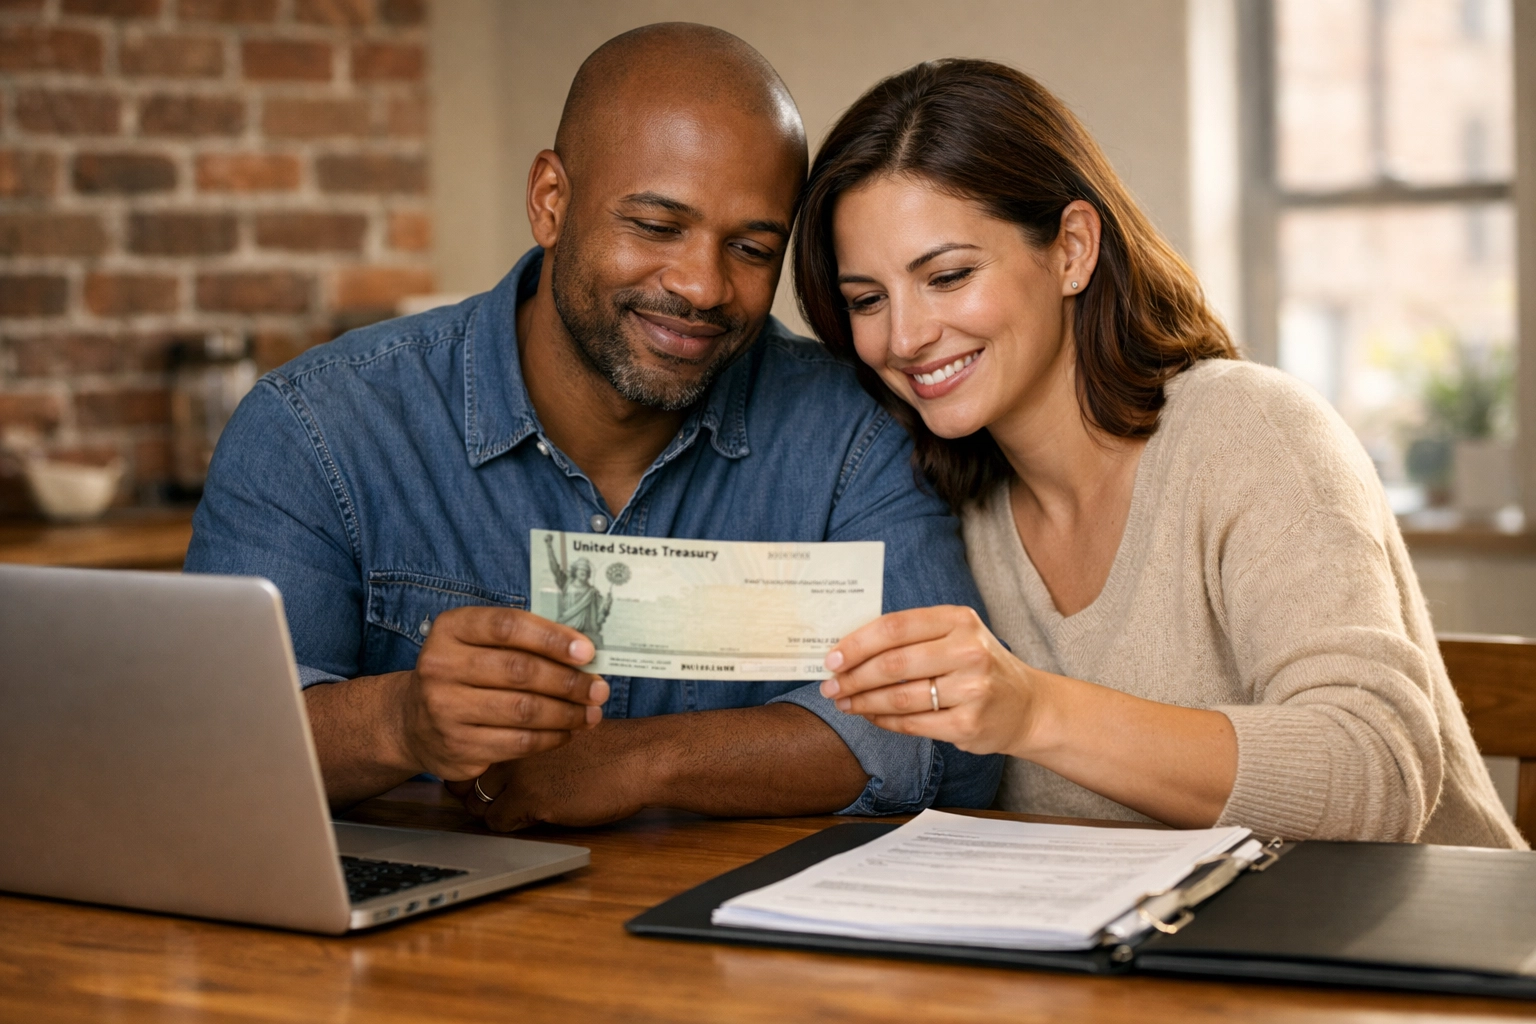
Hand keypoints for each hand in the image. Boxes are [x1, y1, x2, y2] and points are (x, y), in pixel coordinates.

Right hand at [396, 606, 609, 781]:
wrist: (413, 721)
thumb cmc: (464, 673)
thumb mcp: (478, 644)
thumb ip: (522, 640)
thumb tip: (584, 652)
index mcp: (451, 629)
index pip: (507, 626)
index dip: (552, 638)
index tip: (587, 651)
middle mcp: (441, 667)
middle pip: (520, 671)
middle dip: (569, 681)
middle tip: (599, 688)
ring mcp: (445, 710)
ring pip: (523, 711)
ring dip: (567, 713)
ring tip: (592, 712)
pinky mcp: (457, 747)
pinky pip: (517, 744)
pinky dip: (551, 738)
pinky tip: (568, 731)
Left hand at [447, 722, 647, 831]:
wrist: (640, 758)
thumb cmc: (608, 742)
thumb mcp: (560, 722)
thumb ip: (526, 731)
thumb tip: (497, 750)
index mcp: (516, 716)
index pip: (469, 742)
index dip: (473, 763)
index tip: (482, 774)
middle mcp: (508, 738)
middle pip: (464, 776)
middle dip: (474, 790)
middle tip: (493, 796)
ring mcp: (516, 769)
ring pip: (475, 802)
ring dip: (492, 809)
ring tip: (517, 806)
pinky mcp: (529, 798)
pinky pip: (498, 821)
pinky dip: (512, 823)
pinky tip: (536, 813)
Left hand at [820, 605, 1040, 755]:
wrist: (1027, 705)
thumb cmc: (977, 666)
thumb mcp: (955, 636)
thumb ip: (912, 636)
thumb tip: (849, 648)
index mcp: (959, 620)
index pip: (895, 627)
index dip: (856, 644)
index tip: (831, 658)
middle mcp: (968, 651)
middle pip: (893, 664)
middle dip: (853, 677)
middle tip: (830, 686)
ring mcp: (971, 689)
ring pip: (899, 697)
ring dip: (863, 701)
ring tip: (844, 702)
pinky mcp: (969, 724)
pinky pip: (912, 724)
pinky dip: (884, 721)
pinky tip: (870, 716)